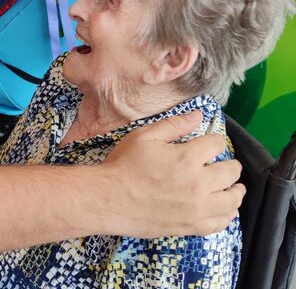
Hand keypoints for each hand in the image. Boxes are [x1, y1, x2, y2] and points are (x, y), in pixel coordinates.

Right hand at [99, 111, 244, 237]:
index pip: (217, 144)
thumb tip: (199, 116)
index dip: (214, 140)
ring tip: (232, 186)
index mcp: (187, 158)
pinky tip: (224, 208)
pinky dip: (227, 214)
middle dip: (229, 164)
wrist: (108, 199)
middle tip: (224, 164)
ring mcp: (197, 208)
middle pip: (231, 171)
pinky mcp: (191, 226)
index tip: (209, 143)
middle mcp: (198, 184)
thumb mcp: (144, 137)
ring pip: (232, 199)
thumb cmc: (123, 166)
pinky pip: (221, 223)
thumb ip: (174, 125)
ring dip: (235, 190)